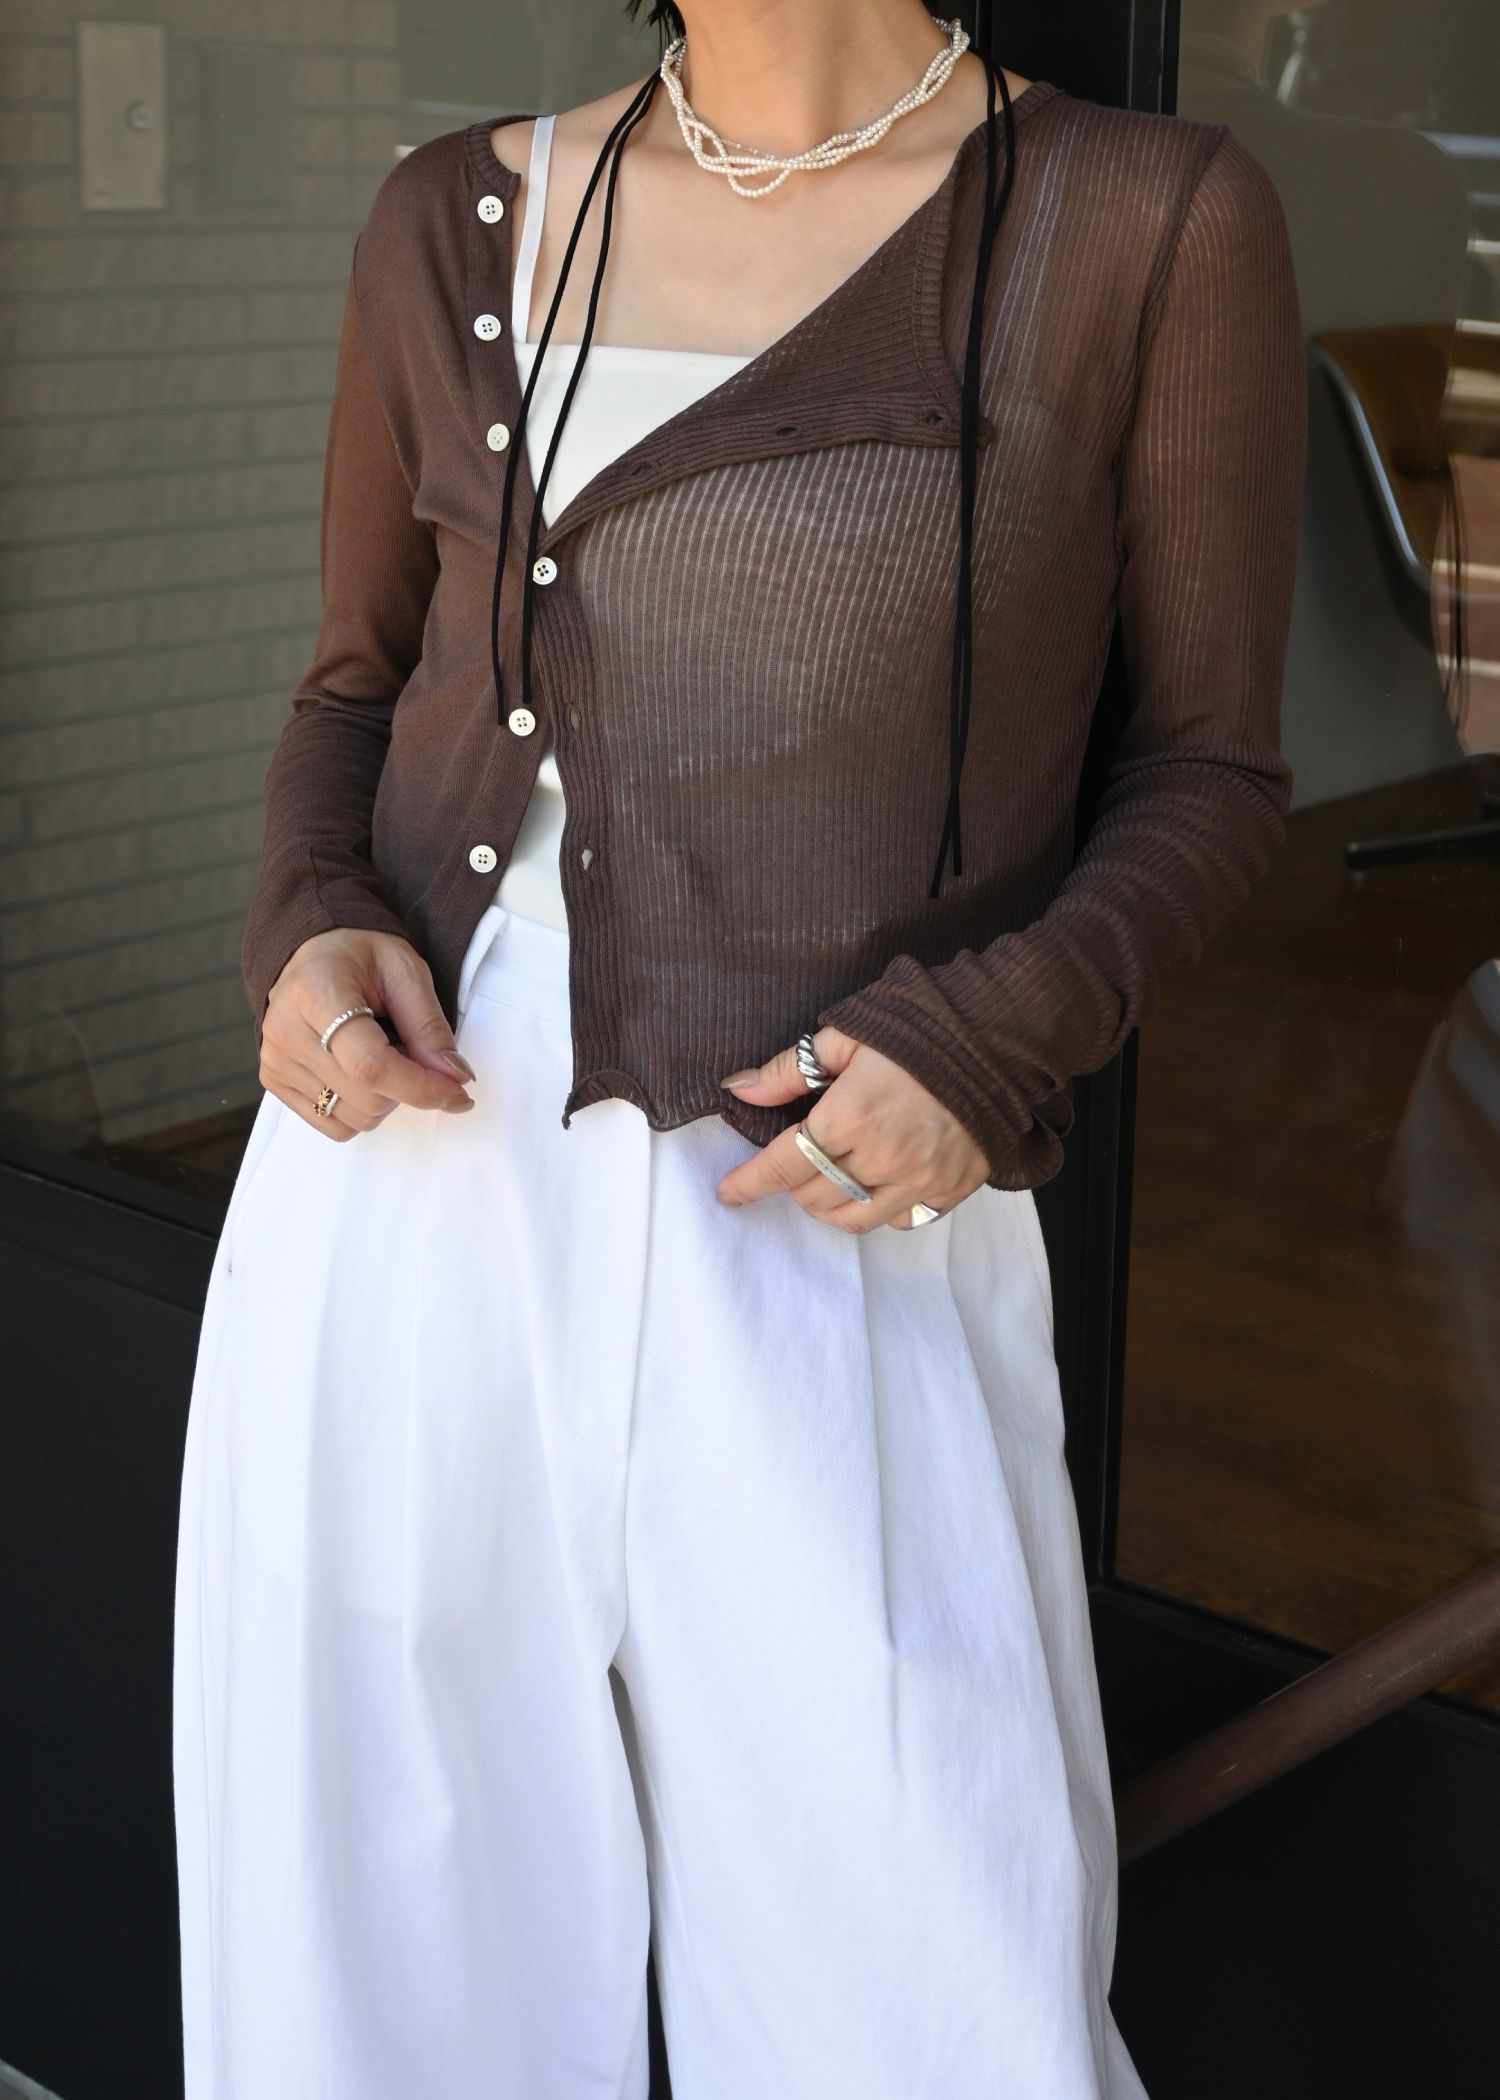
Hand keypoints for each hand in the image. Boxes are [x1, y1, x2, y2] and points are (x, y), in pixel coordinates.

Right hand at [260, 928, 476, 1139]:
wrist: (313, 950)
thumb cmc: (360, 955)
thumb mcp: (406, 973)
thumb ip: (429, 1028)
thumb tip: (455, 1079)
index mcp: (316, 995)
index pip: (370, 1066)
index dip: (421, 1087)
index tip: (459, 1093)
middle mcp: (286, 1033)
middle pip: (367, 1099)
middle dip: (407, 1085)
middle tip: (405, 1045)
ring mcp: (275, 1061)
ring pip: (355, 1119)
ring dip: (385, 1097)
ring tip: (377, 1050)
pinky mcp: (274, 1081)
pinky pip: (334, 1125)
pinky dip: (360, 1108)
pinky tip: (358, 1070)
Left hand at [716, 1026, 990, 1231]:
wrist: (999, 1043)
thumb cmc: (920, 1034)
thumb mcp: (848, 1037)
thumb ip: (788, 1070)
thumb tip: (738, 1089)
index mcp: (851, 1115)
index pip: (784, 1164)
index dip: (749, 1182)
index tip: (728, 1192)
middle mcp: (883, 1158)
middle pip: (813, 1195)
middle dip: (793, 1183)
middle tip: (798, 1158)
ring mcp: (919, 1180)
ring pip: (852, 1219)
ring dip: (828, 1204)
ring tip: (827, 1180)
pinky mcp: (949, 1190)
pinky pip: (900, 1222)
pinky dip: (878, 1211)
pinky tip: (876, 1186)